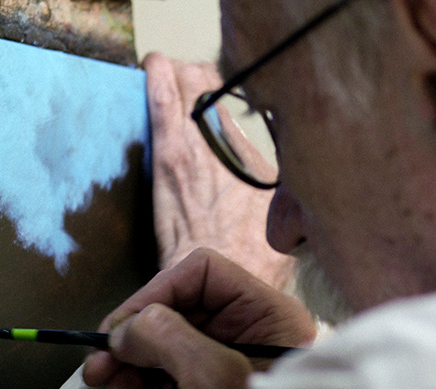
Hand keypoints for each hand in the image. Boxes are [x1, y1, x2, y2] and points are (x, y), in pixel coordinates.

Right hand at [83, 249, 316, 388]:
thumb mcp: (213, 378)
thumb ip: (167, 337)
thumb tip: (124, 330)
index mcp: (265, 315)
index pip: (200, 273)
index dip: (154, 293)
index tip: (118, 330)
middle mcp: (247, 335)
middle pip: (172, 315)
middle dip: (132, 349)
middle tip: (99, 375)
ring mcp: (226, 369)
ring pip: (160, 354)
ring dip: (133, 383)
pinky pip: (164, 387)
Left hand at [144, 53, 294, 289]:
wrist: (227, 276)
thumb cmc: (253, 259)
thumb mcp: (282, 219)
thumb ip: (276, 193)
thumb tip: (285, 188)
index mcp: (253, 154)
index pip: (233, 102)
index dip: (221, 89)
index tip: (214, 90)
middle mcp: (228, 143)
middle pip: (208, 86)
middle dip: (196, 77)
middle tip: (186, 81)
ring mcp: (196, 147)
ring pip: (186, 85)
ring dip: (177, 72)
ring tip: (167, 68)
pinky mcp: (169, 160)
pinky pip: (163, 105)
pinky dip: (157, 79)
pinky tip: (151, 64)